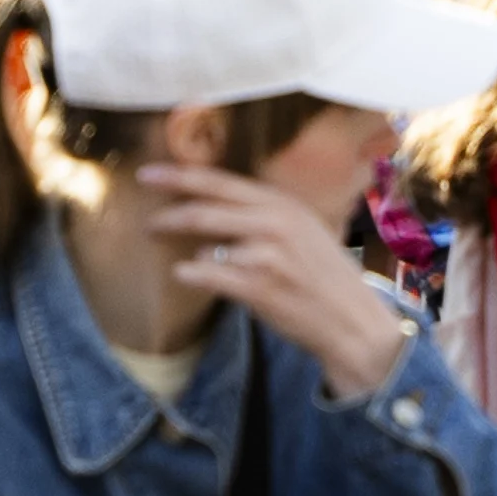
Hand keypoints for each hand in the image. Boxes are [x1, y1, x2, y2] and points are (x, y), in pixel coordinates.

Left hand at [141, 161, 407, 397]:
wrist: (354, 322)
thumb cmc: (327, 278)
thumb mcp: (305, 231)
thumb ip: (265, 216)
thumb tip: (217, 208)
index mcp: (285, 205)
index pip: (223, 182)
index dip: (182, 175)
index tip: (150, 173)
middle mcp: (276, 223)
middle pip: (207, 207)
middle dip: (169, 206)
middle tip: (143, 208)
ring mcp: (267, 255)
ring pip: (206, 242)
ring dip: (183, 244)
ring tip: (166, 242)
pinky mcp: (260, 287)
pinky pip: (210, 275)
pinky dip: (192, 273)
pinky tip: (182, 274)